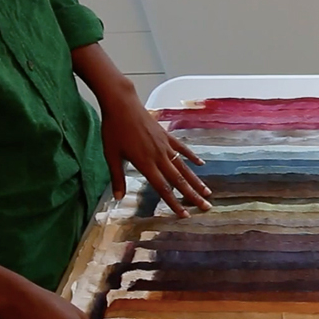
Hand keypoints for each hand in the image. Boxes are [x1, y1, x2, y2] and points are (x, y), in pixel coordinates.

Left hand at [72, 44, 210, 216]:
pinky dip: (192, 157)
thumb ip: (117, 177)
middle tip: (206, 207)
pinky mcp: (167, 136)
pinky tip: (200, 164)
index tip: (184, 215)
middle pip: (179, 180)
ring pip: (183, 167)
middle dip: (193, 195)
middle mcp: (159, 156)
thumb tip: (117, 198)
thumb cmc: (113, 129)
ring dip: (196, 180)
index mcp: (145, 163)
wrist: (122, 104)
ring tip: (208, 191)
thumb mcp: (110, 154)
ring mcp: (165, 145)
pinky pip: (182, 149)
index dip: (173, 203)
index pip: (162, 188)